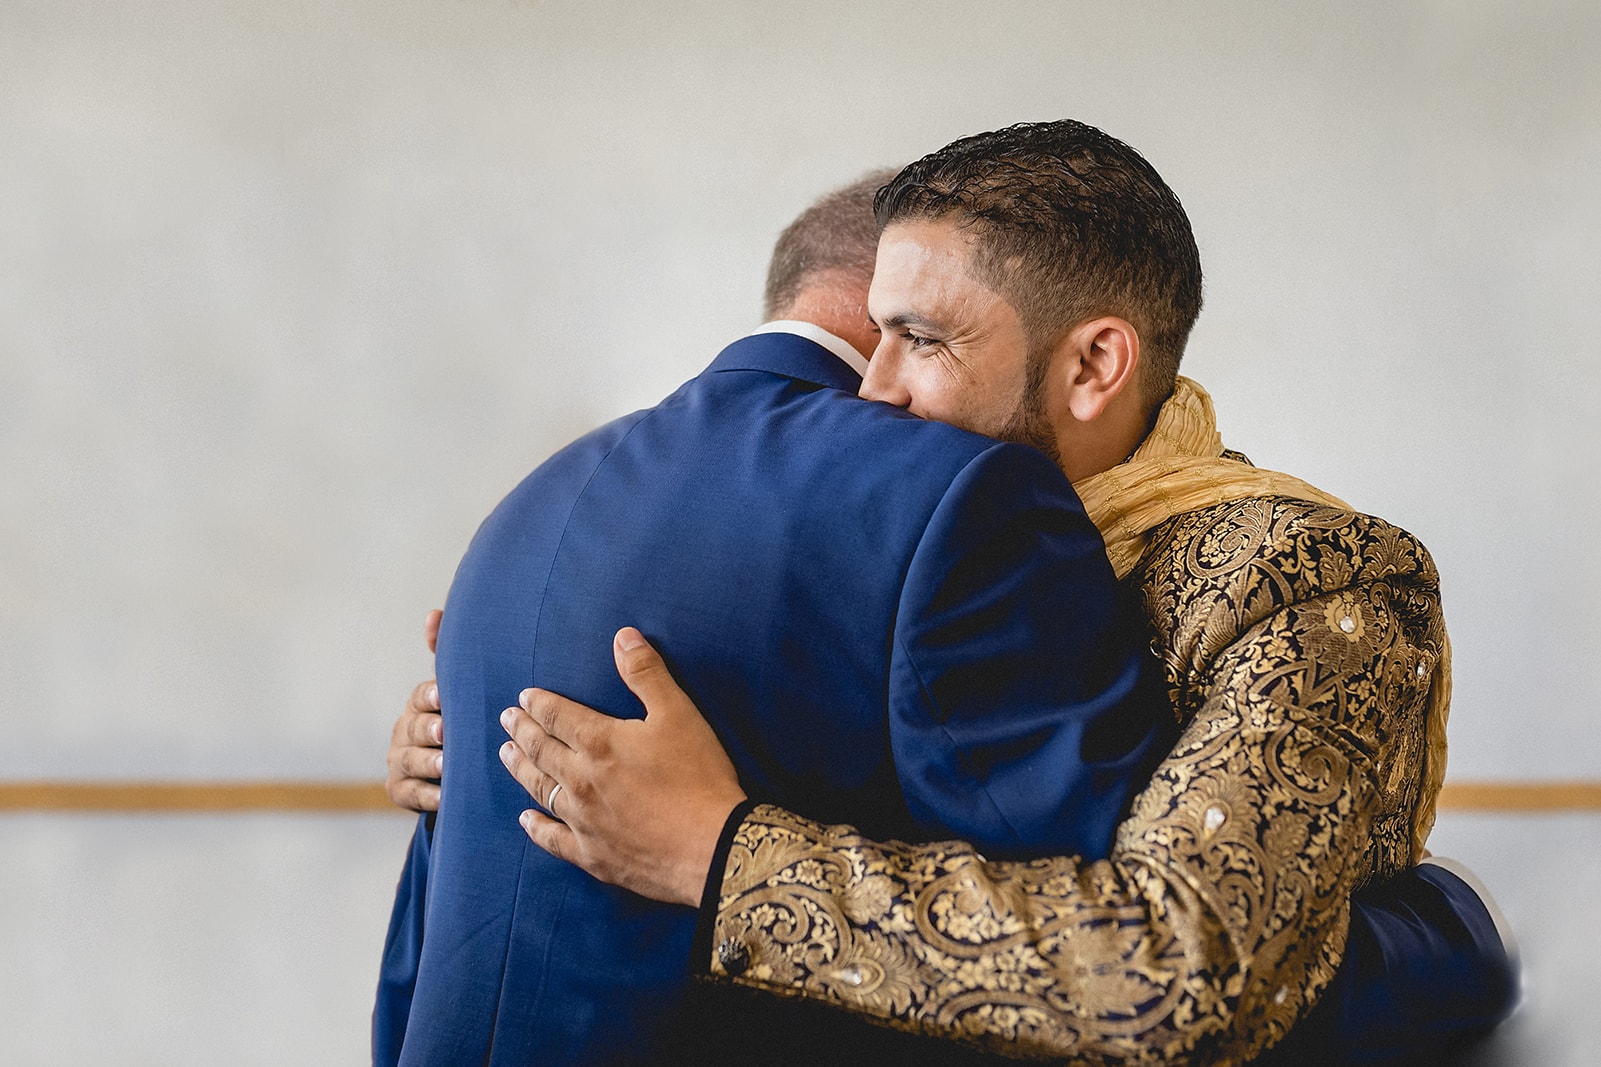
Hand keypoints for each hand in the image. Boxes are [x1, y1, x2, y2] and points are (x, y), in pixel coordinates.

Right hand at [385, 610, 444, 812]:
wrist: (449, 771)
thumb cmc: (458, 721)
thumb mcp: (456, 693)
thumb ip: (447, 657)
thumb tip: (434, 613)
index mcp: (421, 704)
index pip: (421, 696)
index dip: (430, 696)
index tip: (442, 694)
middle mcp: (405, 730)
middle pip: (414, 728)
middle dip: (428, 729)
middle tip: (445, 731)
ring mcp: (400, 760)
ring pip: (410, 761)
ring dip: (428, 763)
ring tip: (446, 766)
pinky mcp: (399, 790)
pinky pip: (410, 794)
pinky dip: (426, 796)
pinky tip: (443, 797)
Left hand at [499, 627, 745, 906]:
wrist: (713, 845)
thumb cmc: (699, 776)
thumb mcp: (679, 713)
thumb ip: (647, 674)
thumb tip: (623, 636)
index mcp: (600, 743)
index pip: (557, 716)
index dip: (539, 704)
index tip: (525, 697)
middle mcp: (581, 780)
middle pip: (541, 750)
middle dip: (522, 730)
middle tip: (506, 719)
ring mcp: (582, 820)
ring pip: (540, 789)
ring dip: (520, 769)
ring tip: (506, 755)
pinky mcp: (592, 854)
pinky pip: (552, 839)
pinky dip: (535, 827)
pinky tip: (525, 819)